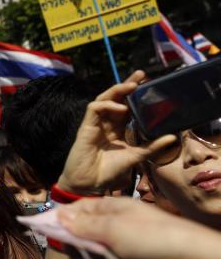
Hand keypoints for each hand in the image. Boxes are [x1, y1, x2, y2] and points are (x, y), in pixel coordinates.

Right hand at [57, 71, 175, 193]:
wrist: (89, 183)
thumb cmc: (108, 172)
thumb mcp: (135, 156)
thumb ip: (152, 146)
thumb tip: (172, 137)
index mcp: (116, 129)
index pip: (127, 106)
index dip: (136, 95)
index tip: (150, 85)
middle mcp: (106, 123)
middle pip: (115, 97)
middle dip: (127, 84)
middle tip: (142, 74)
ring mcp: (95, 124)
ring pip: (104, 98)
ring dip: (117, 90)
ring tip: (132, 85)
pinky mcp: (86, 126)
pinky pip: (94, 108)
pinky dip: (107, 105)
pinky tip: (119, 108)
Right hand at [58, 197, 220, 258]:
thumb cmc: (155, 239)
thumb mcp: (115, 227)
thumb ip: (82, 225)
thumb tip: (57, 218)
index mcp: (111, 211)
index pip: (77, 210)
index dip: (59, 217)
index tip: (41, 227)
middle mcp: (110, 231)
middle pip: (75, 236)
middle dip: (72, 244)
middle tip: (79, 249)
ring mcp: (115, 255)